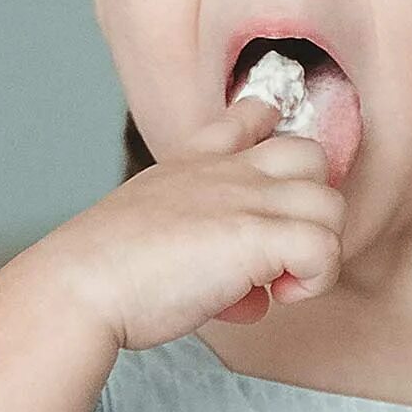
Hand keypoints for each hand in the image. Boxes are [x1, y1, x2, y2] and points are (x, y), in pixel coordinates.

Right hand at [18, 89, 346, 353]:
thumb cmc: (108, 274)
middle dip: (311, 208)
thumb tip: (250, 294)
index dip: (275, 140)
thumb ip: (208, 251)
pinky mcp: (255, 236)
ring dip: (318, 250)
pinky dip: (314, 280)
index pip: (250, 115)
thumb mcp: (155, 236)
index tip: (270, 182)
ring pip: (331, 204)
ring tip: (279, 283)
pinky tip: (278, 297)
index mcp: (194, 163)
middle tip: (281, 253)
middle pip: (312, 156)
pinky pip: (325, 248)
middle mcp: (225, 171)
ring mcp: (243, 197)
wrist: (80, 286)